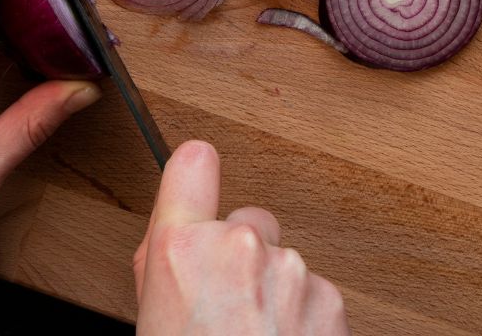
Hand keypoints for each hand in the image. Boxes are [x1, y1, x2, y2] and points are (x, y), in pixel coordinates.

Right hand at [134, 141, 347, 334]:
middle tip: (228, 308)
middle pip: (245, 221)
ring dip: (274, 292)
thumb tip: (180, 238)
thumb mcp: (153, 319)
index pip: (191, 161)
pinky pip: (312, 291)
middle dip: (240, 254)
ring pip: (282, 260)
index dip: (194, 175)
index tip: (197, 183)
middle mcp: (237, 246)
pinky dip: (304, 317)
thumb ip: (166, 264)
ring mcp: (288, 269)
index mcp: (180, 249)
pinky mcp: (328, 296)